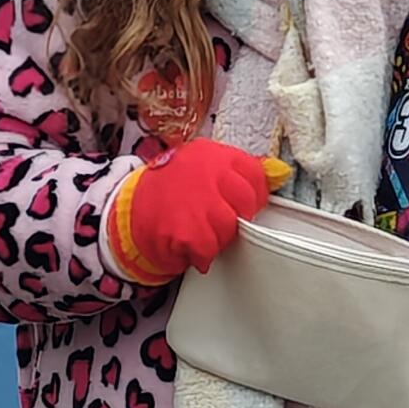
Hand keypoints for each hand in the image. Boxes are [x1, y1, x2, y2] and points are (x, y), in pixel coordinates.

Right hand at [109, 139, 276, 284]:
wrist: (128, 211)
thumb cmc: (171, 190)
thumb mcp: (204, 169)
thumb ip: (241, 172)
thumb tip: (280, 173)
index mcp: (211, 154)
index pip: (254, 173)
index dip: (252, 194)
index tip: (240, 202)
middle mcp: (205, 173)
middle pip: (245, 202)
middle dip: (236, 216)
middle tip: (218, 219)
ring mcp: (195, 201)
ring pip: (230, 227)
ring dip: (218, 236)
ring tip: (200, 230)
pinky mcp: (186, 229)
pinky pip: (210, 248)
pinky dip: (202, 254)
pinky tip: (191, 246)